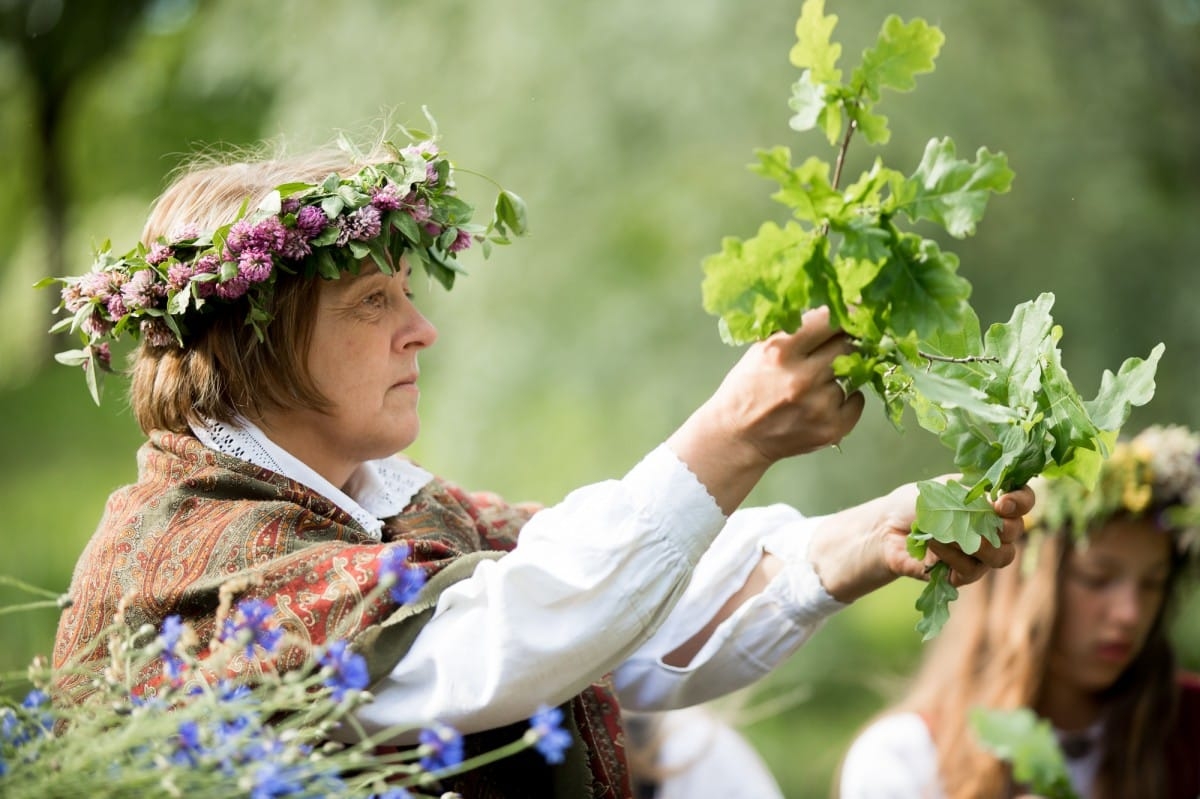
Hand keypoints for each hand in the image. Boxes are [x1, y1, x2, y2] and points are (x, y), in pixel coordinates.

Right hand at [668, 306, 864, 513]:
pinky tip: (824, 401)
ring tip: (816, 384)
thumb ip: (795, 330)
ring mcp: (820, 405)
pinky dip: (846, 399)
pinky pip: (857, 400)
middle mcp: (803, 377)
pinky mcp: (832, 428)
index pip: (829, 320)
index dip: (845, 314)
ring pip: (852, 374)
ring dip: (839, 374)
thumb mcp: (761, 349)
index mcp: (782, 351)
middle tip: (838, 347)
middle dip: (845, 343)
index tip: (854, 312)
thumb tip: (835, 308)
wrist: (736, 436)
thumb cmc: (747, 387)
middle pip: (848, 345)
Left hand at [809, 479, 1033, 602]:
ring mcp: (981, 554)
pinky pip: (972, 571)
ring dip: (977, 543)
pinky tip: (933, 545)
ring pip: (1001, 556)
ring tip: (948, 533)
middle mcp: (994, 528)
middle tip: (978, 518)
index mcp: (992, 501)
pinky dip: (953, 557)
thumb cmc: (916, 502)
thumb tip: (997, 505)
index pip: (1024, 499)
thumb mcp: (944, 490)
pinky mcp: (963, 575)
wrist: (886, 527)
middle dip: (1001, 526)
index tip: (1004, 501)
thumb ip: (974, 495)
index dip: (1022, 500)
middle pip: (1018, 531)